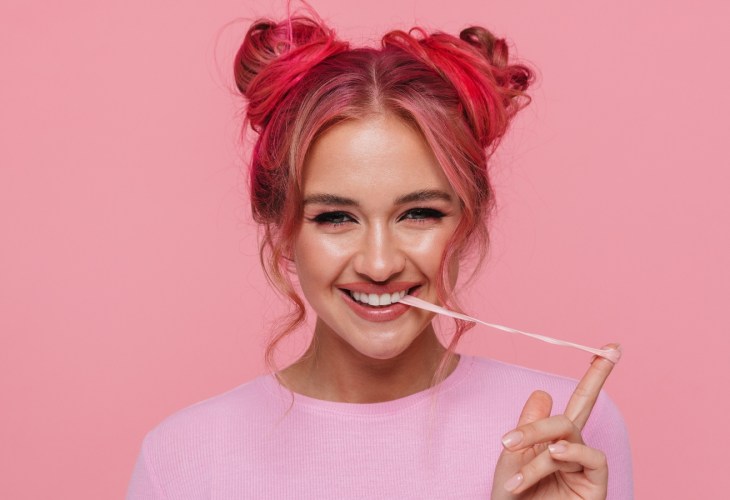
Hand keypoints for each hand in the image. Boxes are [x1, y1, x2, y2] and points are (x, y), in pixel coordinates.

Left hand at [490, 345, 618, 498]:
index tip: (612, 346)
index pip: (578, 402)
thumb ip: (530, 424)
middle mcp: (575, 450)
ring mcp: (587, 467)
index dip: (596, 374)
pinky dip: (567, 454)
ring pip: (570, 432)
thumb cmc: (511, 499)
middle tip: (511, 437)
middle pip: (577, 410)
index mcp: (556, 439)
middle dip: (571, 399)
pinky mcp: (598, 486)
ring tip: (512, 461)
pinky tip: (553, 455)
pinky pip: (591, 457)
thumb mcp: (512, 455)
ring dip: (538, 443)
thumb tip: (544, 392)